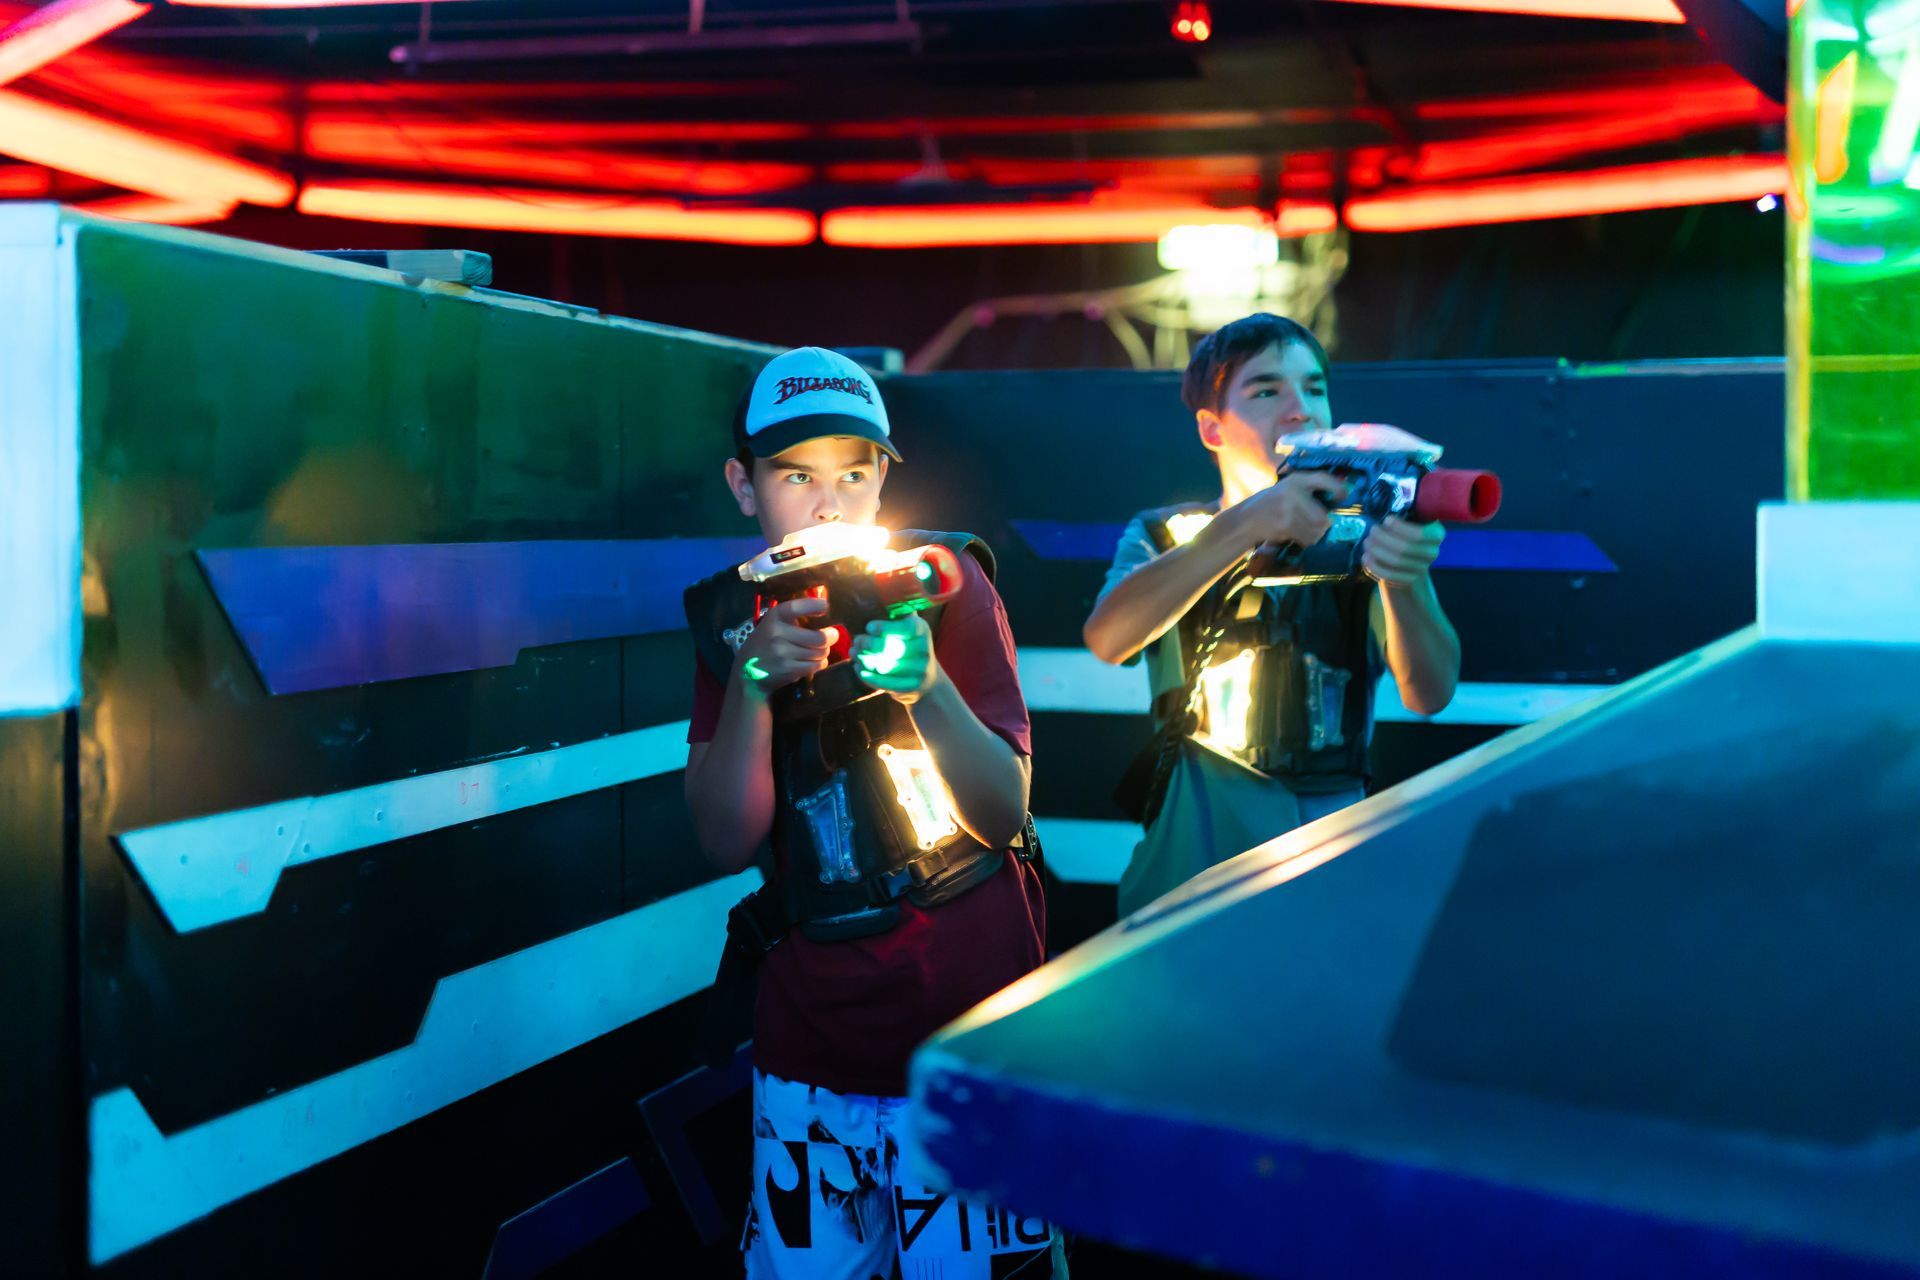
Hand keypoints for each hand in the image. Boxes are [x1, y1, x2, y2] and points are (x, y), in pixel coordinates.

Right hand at [735, 597, 832, 693]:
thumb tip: (825, 605)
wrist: (747, 674)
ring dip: (823, 652)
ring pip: (820, 652)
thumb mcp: (772, 624)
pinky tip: (813, 662)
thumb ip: (794, 616)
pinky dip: (819, 664)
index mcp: (774, 617)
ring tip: (818, 650)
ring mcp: (783, 653)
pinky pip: (815, 666)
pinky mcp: (788, 670)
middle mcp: (778, 633)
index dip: (816, 606)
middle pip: (819, 637)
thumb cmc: (764, 643)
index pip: (798, 608)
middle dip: (830, 637)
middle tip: (832, 635)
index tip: (825, 607)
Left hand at [851, 615, 937, 703]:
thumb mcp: (909, 625)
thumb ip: (898, 610)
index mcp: (922, 629)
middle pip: (891, 648)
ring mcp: (921, 670)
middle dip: (868, 645)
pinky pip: (886, 683)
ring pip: (885, 666)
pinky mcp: (913, 687)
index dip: (885, 628)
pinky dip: (869, 677)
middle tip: (856, 642)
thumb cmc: (910, 645)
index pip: (906, 628)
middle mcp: (925, 649)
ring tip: (854, 655)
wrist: (927, 679)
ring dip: (865, 661)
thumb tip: (880, 585)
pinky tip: (859, 670)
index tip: (868, 627)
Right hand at [1232, 470, 1349, 547]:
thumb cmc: (1272, 503)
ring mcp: (1288, 509)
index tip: (1343, 497)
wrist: (1248, 518)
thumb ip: (1308, 490)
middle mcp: (1293, 492)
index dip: (1338, 488)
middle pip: (1322, 515)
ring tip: (1306, 530)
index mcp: (1296, 479)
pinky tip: (1297, 535)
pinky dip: (1306, 539)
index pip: (1324, 479)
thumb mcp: (1288, 489)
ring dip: (1315, 533)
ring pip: (1316, 528)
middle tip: (1320, 524)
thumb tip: (1338, 499)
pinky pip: (1306, 537)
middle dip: (1323, 523)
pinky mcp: (1285, 525)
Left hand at [1362, 515, 1445, 586]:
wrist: (1411, 562)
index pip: (1420, 534)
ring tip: (1367, 542)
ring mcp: (1421, 568)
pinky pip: (1389, 574)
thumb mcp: (1410, 523)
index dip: (1400, 527)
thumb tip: (1380, 513)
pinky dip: (1374, 565)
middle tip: (1372, 530)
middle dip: (1382, 537)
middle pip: (1404, 547)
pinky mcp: (1409, 580)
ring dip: (1376, 550)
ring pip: (1395, 560)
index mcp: (1436, 535)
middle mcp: (1432, 552)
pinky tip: (1366, 556)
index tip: (1387, 520)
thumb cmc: (1408, 535)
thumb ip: (1402, 518)